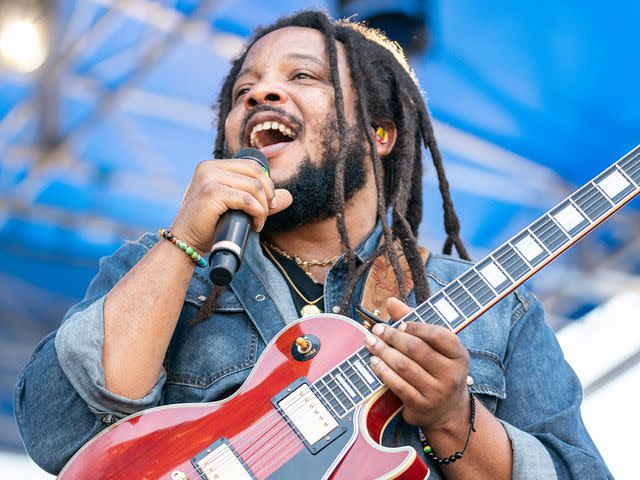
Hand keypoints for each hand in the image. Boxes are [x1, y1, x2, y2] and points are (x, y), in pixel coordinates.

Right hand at [170, 159, 292, 251]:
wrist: (185, 242)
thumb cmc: (209, 226)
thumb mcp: (236, 208)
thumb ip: (260, 200)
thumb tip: (288, 196)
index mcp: (213, 166)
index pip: (252, 166)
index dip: (266, 184)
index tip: (266, 204)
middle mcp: (209, 167)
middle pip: (256, 174)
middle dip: (268, 195)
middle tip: (265, 214)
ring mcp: (209, 178)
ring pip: (254, 187)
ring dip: (263, 208)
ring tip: (259, 222)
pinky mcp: (211, 193)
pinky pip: (247, 200)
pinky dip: (258, 213)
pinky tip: (255, 224)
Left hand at [364, 297, 470, 431]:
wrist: (448, 411)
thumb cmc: (438, 368)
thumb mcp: (436, 347)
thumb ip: (416, 321)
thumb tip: (391, 301)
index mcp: (459, 355)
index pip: (439, 335)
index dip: (417, 327)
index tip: (399, 324)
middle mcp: (452, 375)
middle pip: (417, 349)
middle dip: (392, 337)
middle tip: (377, 330)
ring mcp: (437, 392)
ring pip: (404, 367)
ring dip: (383, 352)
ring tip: (370, 343)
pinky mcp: (421, 406)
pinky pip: (398, 385)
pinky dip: (383, 372)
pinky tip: (374, 362)